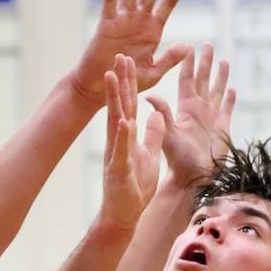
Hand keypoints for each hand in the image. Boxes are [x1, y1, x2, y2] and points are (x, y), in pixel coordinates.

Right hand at [71, 0, 189, 107]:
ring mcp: (123, 18)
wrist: (103, 88)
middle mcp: (139, 19)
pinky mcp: (106, 22)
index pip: (168, 3)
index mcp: (154, 30)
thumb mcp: (153, 72)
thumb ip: (169, 60)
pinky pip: (109, 0)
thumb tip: (187, 46)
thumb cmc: (128, 82)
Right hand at [101, 55, 164, 230]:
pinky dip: (123, 136)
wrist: (124, 214)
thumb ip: (153, 134)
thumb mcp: (149, 155)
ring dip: (114, 99)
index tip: (129, 61)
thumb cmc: (134, 187)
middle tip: (120, 56)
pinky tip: (124, 121)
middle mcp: (118, 141)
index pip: (128, 105)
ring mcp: (117, 154)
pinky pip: (121, 151)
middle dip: (120, 81)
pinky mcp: (118, 170)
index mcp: (127, 137)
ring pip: (115, 122)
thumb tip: (157, 114)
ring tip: (113, 77)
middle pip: (120, 106)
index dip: (129, 83)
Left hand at [147, 44, 235, 186]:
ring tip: (223, 60)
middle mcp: (198, 110)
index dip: (188, 64)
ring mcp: (211, 119)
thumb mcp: (169, 134)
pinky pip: (227, 110)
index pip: (187, 80)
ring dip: (220, 76)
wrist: (193, 179)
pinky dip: (230, 100)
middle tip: (208, 44)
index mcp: (185, 108)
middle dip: (205, 63)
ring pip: (216, 91)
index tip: (188, 47)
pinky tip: (233, 90)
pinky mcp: (222, 129)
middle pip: (203, 80)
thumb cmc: (178, 160)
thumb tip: (148, 95)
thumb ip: (162, 114)